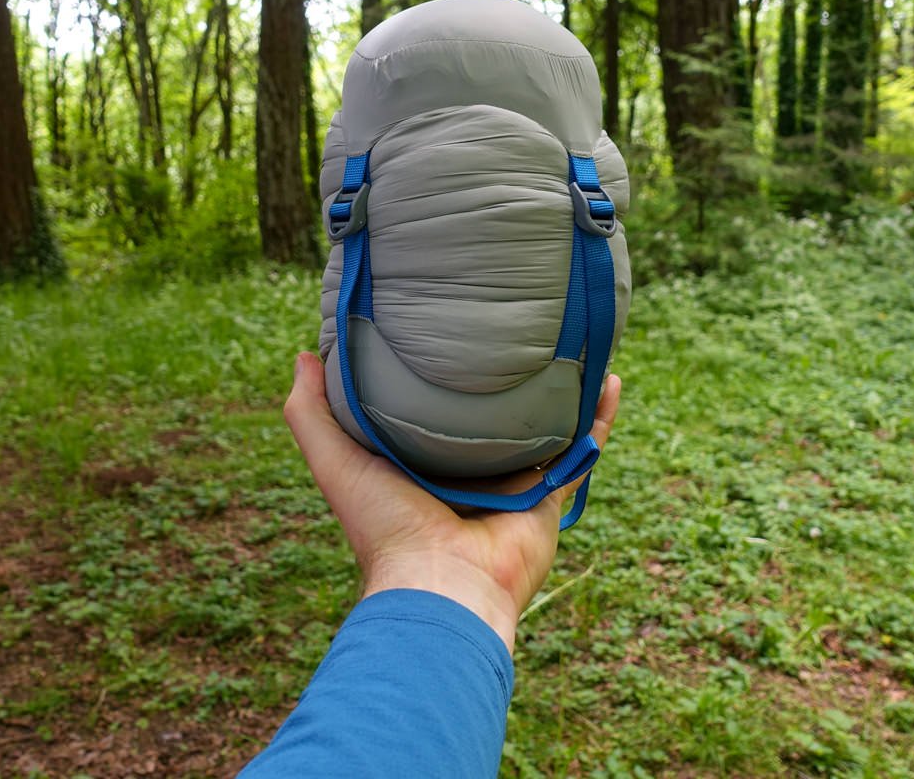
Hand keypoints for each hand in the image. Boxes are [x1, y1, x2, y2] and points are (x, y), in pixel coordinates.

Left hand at [283, 352, 621, 652]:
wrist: (442, 584)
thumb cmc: (385, 527)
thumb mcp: (336, 460)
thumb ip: (311, 413)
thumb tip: (305, 354)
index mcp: (422, 467)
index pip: (432, 413)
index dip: (438, 377)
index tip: (443, 329)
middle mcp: (469, 475)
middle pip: (493, 419)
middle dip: (504, 381)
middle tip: (516, 331)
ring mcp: (513, 485)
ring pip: (544, 428)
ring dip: (561, 391)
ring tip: (572, 346)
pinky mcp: (548, 496)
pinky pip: (582, 450)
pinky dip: (600, 416)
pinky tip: (609, 378)